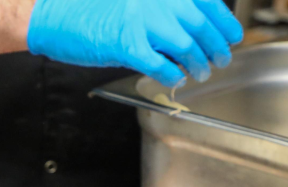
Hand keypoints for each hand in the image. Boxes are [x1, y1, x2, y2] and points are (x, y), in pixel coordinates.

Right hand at [26, 0, 243, 86]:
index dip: (225, 22)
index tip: (231, 35)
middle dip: (216, 46)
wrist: (56, 15)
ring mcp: (142, 21)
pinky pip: (160, 64)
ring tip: (199, 73)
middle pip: (201, 25)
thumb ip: (162, 9)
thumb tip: (190, 28)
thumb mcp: (134, 1)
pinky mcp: (126, 45)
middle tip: (220, 59)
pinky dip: (172, 74)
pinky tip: (174, 79)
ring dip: (198, 63)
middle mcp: (156, 0)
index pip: (207, 2)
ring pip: (186, 46)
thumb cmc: (89, 8)